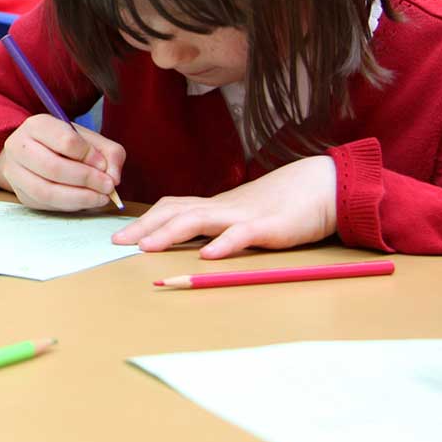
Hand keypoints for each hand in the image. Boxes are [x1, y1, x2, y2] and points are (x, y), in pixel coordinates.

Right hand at [0, 114, 126, 210]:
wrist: (35, 154)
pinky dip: (70, 206)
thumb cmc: (64, 145)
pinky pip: (46, 204)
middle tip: (107, 186)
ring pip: (46, 190)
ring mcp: (14, 171)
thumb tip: (114, 177)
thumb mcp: (89, 139)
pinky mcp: (20, 193)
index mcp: (37, 125)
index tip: (103, 165)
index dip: (89, 155)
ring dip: (79, 197)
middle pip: (53, 167)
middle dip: (86, 179)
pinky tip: (85, 202)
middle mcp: (19, 146)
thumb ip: (108, 153)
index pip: (65, 140)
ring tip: (100, 198)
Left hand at [112, 155, 337, 257]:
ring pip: (201, 220)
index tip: (119, 234)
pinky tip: (208, 255)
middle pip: (176, 212)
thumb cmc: (282, 203)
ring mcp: (245, 215)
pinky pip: (244, 235)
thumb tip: (191, 241)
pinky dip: (225, 244)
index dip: (145, 219)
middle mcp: (223, 207)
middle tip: (118, 242)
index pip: (172, 207)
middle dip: (145, 227)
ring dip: (171, 233)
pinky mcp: (270, 227)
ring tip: (148, 247)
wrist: (323, 186)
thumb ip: (218, 224)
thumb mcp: (243, 215)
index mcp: (216, 206)